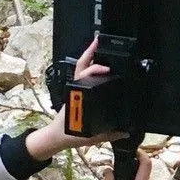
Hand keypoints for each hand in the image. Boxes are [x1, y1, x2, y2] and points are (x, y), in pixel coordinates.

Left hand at [25, 37, 123, 157]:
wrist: (55, 137)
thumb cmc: (68, 134)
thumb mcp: (90, 137)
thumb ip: (108, 134)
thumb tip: (125, 132)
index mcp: (77, 96)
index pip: (85, 76)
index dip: (95, 69)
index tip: (106, 68)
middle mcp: (75, 89)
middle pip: (81, 66)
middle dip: (90, 53)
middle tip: (100, 42)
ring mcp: (74, 89)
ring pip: (80, 68)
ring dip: (88, 56)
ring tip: (98, 45)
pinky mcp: (75, 91)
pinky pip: (81, 74)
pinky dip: (88, 65)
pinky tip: (97, 62)